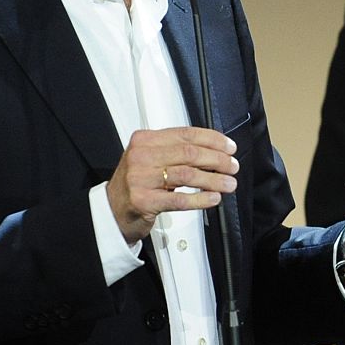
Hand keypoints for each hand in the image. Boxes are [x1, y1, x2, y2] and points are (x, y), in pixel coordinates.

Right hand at [108, 126, 238, 243]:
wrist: (111, 210)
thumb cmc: (137, 184)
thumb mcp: (151, 160)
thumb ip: (176, 152)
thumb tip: (215, 152)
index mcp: (144, 140)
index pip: (185, 134)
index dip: (212, 139)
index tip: (229, 147)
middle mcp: (141, 156)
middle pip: (188, 153)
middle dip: (217, 159)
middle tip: (232, 166)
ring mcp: (140, 178)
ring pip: (187, 174)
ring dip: (213, 179)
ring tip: (229, 183)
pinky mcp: (144, 201)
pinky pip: (179, 199)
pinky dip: (200, 198)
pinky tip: (213, 198)